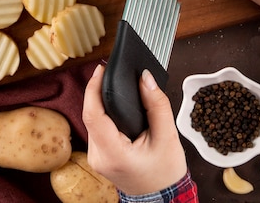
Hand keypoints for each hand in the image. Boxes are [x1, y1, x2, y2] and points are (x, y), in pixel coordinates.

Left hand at [82, 64, 186, 195]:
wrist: (162, 197)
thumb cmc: (165, 172)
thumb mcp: (168, 136)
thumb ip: (156, 104)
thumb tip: (145, 78)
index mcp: (113, 154)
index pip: (93, 114)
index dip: (93, 88)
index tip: (100, 70)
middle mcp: (98, 156)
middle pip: (91, 115)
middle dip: (100, 92)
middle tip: (111, 73)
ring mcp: (95, 157)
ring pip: (93, 120)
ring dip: (102, 103)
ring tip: (117, 88)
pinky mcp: (98, 155)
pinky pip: (97, 128)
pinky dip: (105, 114)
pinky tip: (116, 106)